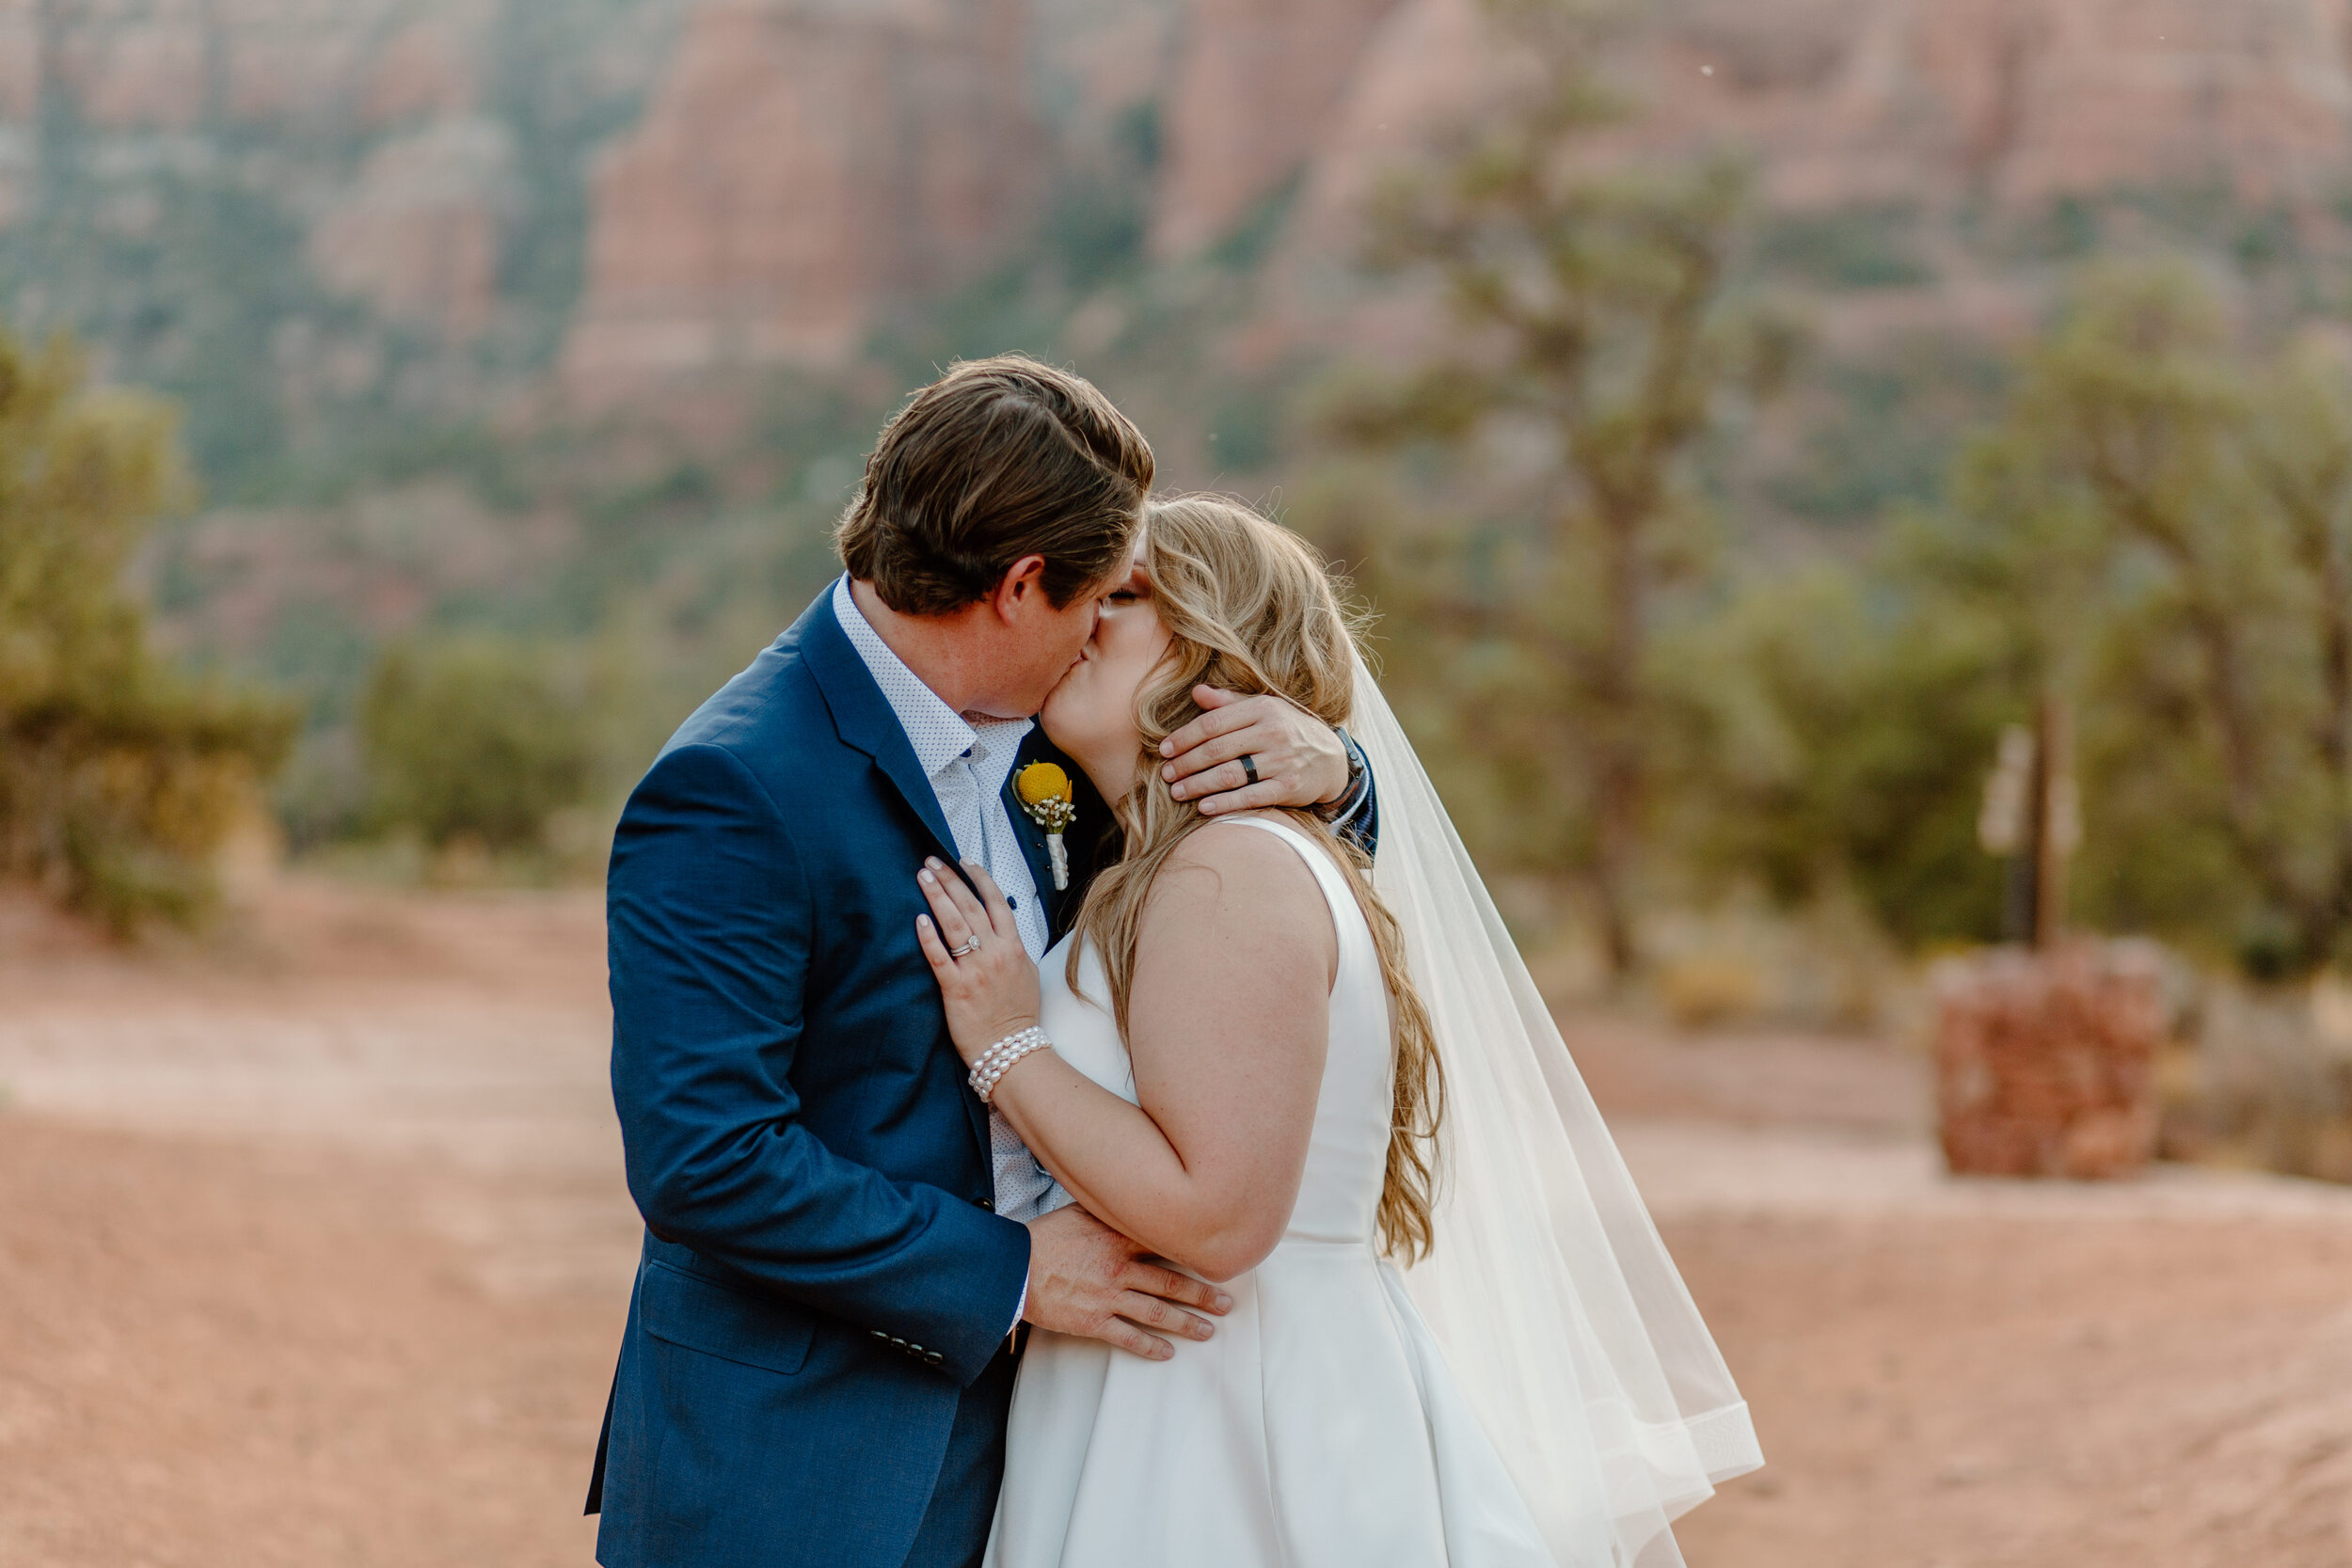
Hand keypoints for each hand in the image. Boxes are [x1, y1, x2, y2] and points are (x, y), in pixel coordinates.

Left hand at [914, 857, 1040, 1065]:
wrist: (1013, 1049)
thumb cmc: (1018, 1013)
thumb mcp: (1027, 973)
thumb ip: (1014, 949)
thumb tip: (1002, 929)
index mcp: (1013, 947)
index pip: (996, 901)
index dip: (979, 877)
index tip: (964, 861)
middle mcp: (995, 953)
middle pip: (971, 906)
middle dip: (950, 880)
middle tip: (931, 862)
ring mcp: (975, 971)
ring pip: (955, 925)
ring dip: (938, 897)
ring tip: (922, 878)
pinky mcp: (956, 989)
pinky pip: (940, 958)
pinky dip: (929, 938)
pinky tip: (919, 919)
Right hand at [1024, 1205, 1230, 1359]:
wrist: (1013, 1269)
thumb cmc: (1043, 1238)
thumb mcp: (1077, 1212)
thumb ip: (1107, 1210)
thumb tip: (1128, 1196)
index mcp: (1117, 1239)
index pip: (1166, 1244)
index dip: (1194, 1253)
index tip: (1217, 1258)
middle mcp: (1119, 1268)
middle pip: (1172, 1282)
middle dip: (1203, 1294)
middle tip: (1227, 1303)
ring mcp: (1108, 1297)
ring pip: (1157, 1312)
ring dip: (1187, 1322)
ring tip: (1209, 1330)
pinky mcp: (1093, 1322)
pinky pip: (1128, 1338)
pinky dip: (1150, 1347)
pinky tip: (1167, 1353)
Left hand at [1159, 686, 1348, 814]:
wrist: (1331, 758)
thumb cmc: (1287, 730)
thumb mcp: (1263, 709)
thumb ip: (1229, 702)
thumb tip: (1196, 692)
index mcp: (1262, 709)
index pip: (1213, 723)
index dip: (1185, 737)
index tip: (1164, 750)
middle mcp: (1273, 732)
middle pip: (1217, 750)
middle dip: (1186, 763)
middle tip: (1166, 774)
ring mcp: (1282, 761)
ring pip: (1229, 775)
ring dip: (1198, 785)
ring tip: (1177, 792)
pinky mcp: (1289, 787)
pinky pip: (1249, 797)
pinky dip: (1224, 803)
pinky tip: (1203, 807)